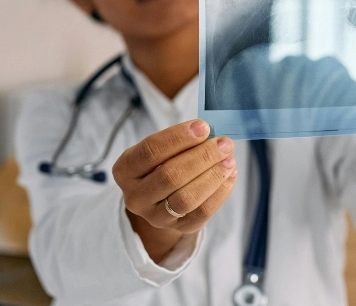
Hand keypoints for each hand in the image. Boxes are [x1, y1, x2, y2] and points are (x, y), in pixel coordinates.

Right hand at [112, 120, 236, 260]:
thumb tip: (210, 132)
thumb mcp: (162, 147)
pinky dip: (220, 192)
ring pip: (186, 199)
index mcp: (125, 169)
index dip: (178, 138)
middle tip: (224, 143)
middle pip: (170, 176)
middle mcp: (135, 197)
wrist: (162, 195)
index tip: (203, 127)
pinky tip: (230, 174)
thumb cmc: (164, 161)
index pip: (150, 151)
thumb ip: (182, 139)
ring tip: (230, 159)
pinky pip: (202, 213)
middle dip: (202, 157)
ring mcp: (155, 217)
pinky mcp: (179, 228)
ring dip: (213, 176)